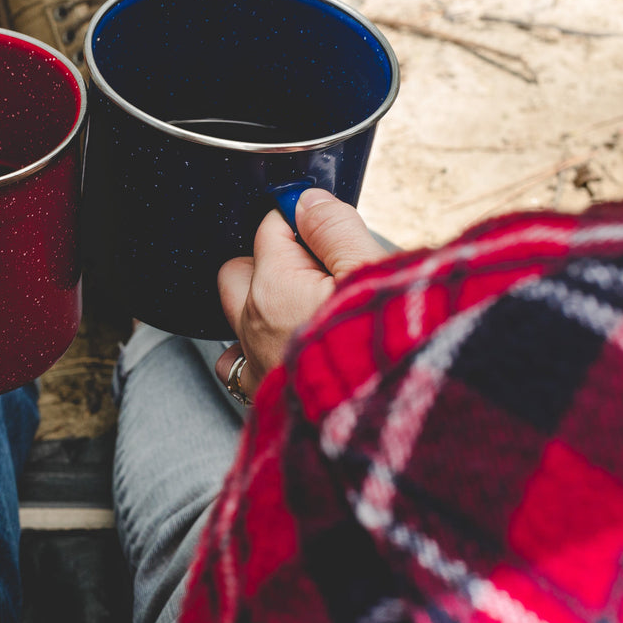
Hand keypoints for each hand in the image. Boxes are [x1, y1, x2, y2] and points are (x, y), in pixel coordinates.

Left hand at [215, 188, 387, 400]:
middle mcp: (252, 322)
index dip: (301, 223)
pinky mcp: (263, 396)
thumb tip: (307, 200)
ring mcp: (253, 360)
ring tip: (303, 309)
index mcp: (274, 286)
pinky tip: (283, 347)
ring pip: (234, 315)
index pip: (269, 227)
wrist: (387, 423)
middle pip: (239, 268)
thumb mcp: (369, 273)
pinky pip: (236, 363)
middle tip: (316, 268)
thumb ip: (334, 229)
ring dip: (259, 305)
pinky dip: (252, 349)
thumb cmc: (385, 350)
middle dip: (268, 260)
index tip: (327, 230)